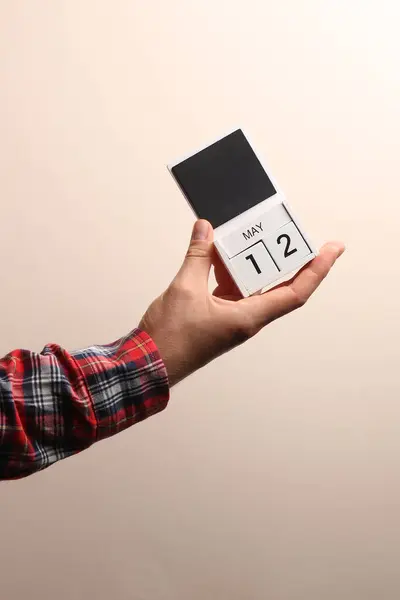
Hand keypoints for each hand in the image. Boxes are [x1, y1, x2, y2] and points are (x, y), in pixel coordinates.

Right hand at [140, 220, 344, 385]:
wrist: (149, 363)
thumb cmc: (171, 339)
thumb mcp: (185, 289)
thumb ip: (198, 256)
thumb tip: (205, 230)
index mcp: (248, 318)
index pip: (295, 293)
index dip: (317, 270)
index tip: (332, 250)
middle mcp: (246, 319)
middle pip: (277, 286)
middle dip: (284, 259)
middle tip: (288, 233)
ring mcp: (232, 319)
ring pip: (251, 286)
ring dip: (250, 263)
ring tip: (248, 237)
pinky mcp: (217, 317)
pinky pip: (231, 290)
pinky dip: (228, 271)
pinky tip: (218, 254)